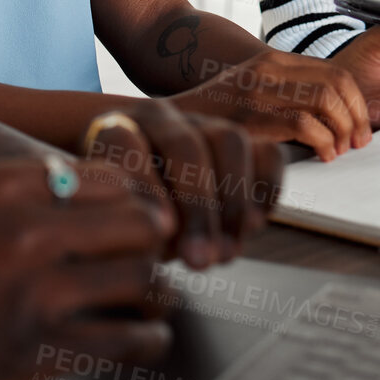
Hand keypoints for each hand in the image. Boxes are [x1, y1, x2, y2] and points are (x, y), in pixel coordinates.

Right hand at [0, 156, 173, 379]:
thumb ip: (35, 194)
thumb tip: (119, 199)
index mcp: (8, 182)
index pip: (116, 179)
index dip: (134, 204)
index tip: (132, 226)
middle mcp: (27, 228)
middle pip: (141, 224)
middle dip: (150, 246)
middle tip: (144, 263)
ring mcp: (36, 289)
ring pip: (145, 279)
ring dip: (153, 293)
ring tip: (142, 302)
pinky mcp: (42, 348)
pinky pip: (134, 338)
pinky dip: (148, 337)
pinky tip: (137, 336)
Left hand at [80, 102, 284, 269]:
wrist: (139, 203)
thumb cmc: (120, 217)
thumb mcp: (112, 223)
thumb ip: (128, 222)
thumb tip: (168, 231)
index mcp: (112, 128)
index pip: (125, 142)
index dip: (143, 185)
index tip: (160, 229)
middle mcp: (159, 119)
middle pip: (185, 145)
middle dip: (198, 207)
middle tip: (199, 260)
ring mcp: (202, 124)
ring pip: (230, 140)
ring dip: (234, 202)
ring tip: (226, 253)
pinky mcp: (240, 143)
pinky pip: (268, 152)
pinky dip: (266, 188)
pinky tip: (251, 227)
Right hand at [166, 48, 369, 160]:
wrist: (172, 122)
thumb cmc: (215, 114)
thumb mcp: (252, 90)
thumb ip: (287, 92)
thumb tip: (336, 114)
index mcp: (271, 60)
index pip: (335, 71)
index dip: (357, 101)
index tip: (359, 127)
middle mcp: (267, 69)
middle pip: (338, 84)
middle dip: (358, 117)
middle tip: (357, 142)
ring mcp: (259, 91)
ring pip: (327, 102)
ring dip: (343, 131)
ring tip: (338, 151)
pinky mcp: (253, 116)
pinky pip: (307, 126)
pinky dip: (325, 144)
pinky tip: (321, 156)